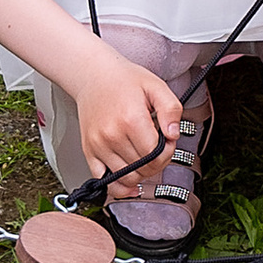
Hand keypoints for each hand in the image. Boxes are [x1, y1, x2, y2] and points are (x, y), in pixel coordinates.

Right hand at [75, 50, 180, 187]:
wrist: (94, 76)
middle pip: (143, 168)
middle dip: (157, 161)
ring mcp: (98, 145)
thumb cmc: (124, 81)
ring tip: (144, 156)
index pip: (155, 154)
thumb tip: (173, 134)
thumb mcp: (156, 86)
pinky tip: (129, 181)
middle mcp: (112, 135)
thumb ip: (171, 109)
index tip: (167, 142)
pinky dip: (119, 186)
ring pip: (127, 177)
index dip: (167, 152)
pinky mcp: (89, 151)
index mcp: (130, 119)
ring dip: (142, 173)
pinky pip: (104, 181)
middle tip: (158, 147)